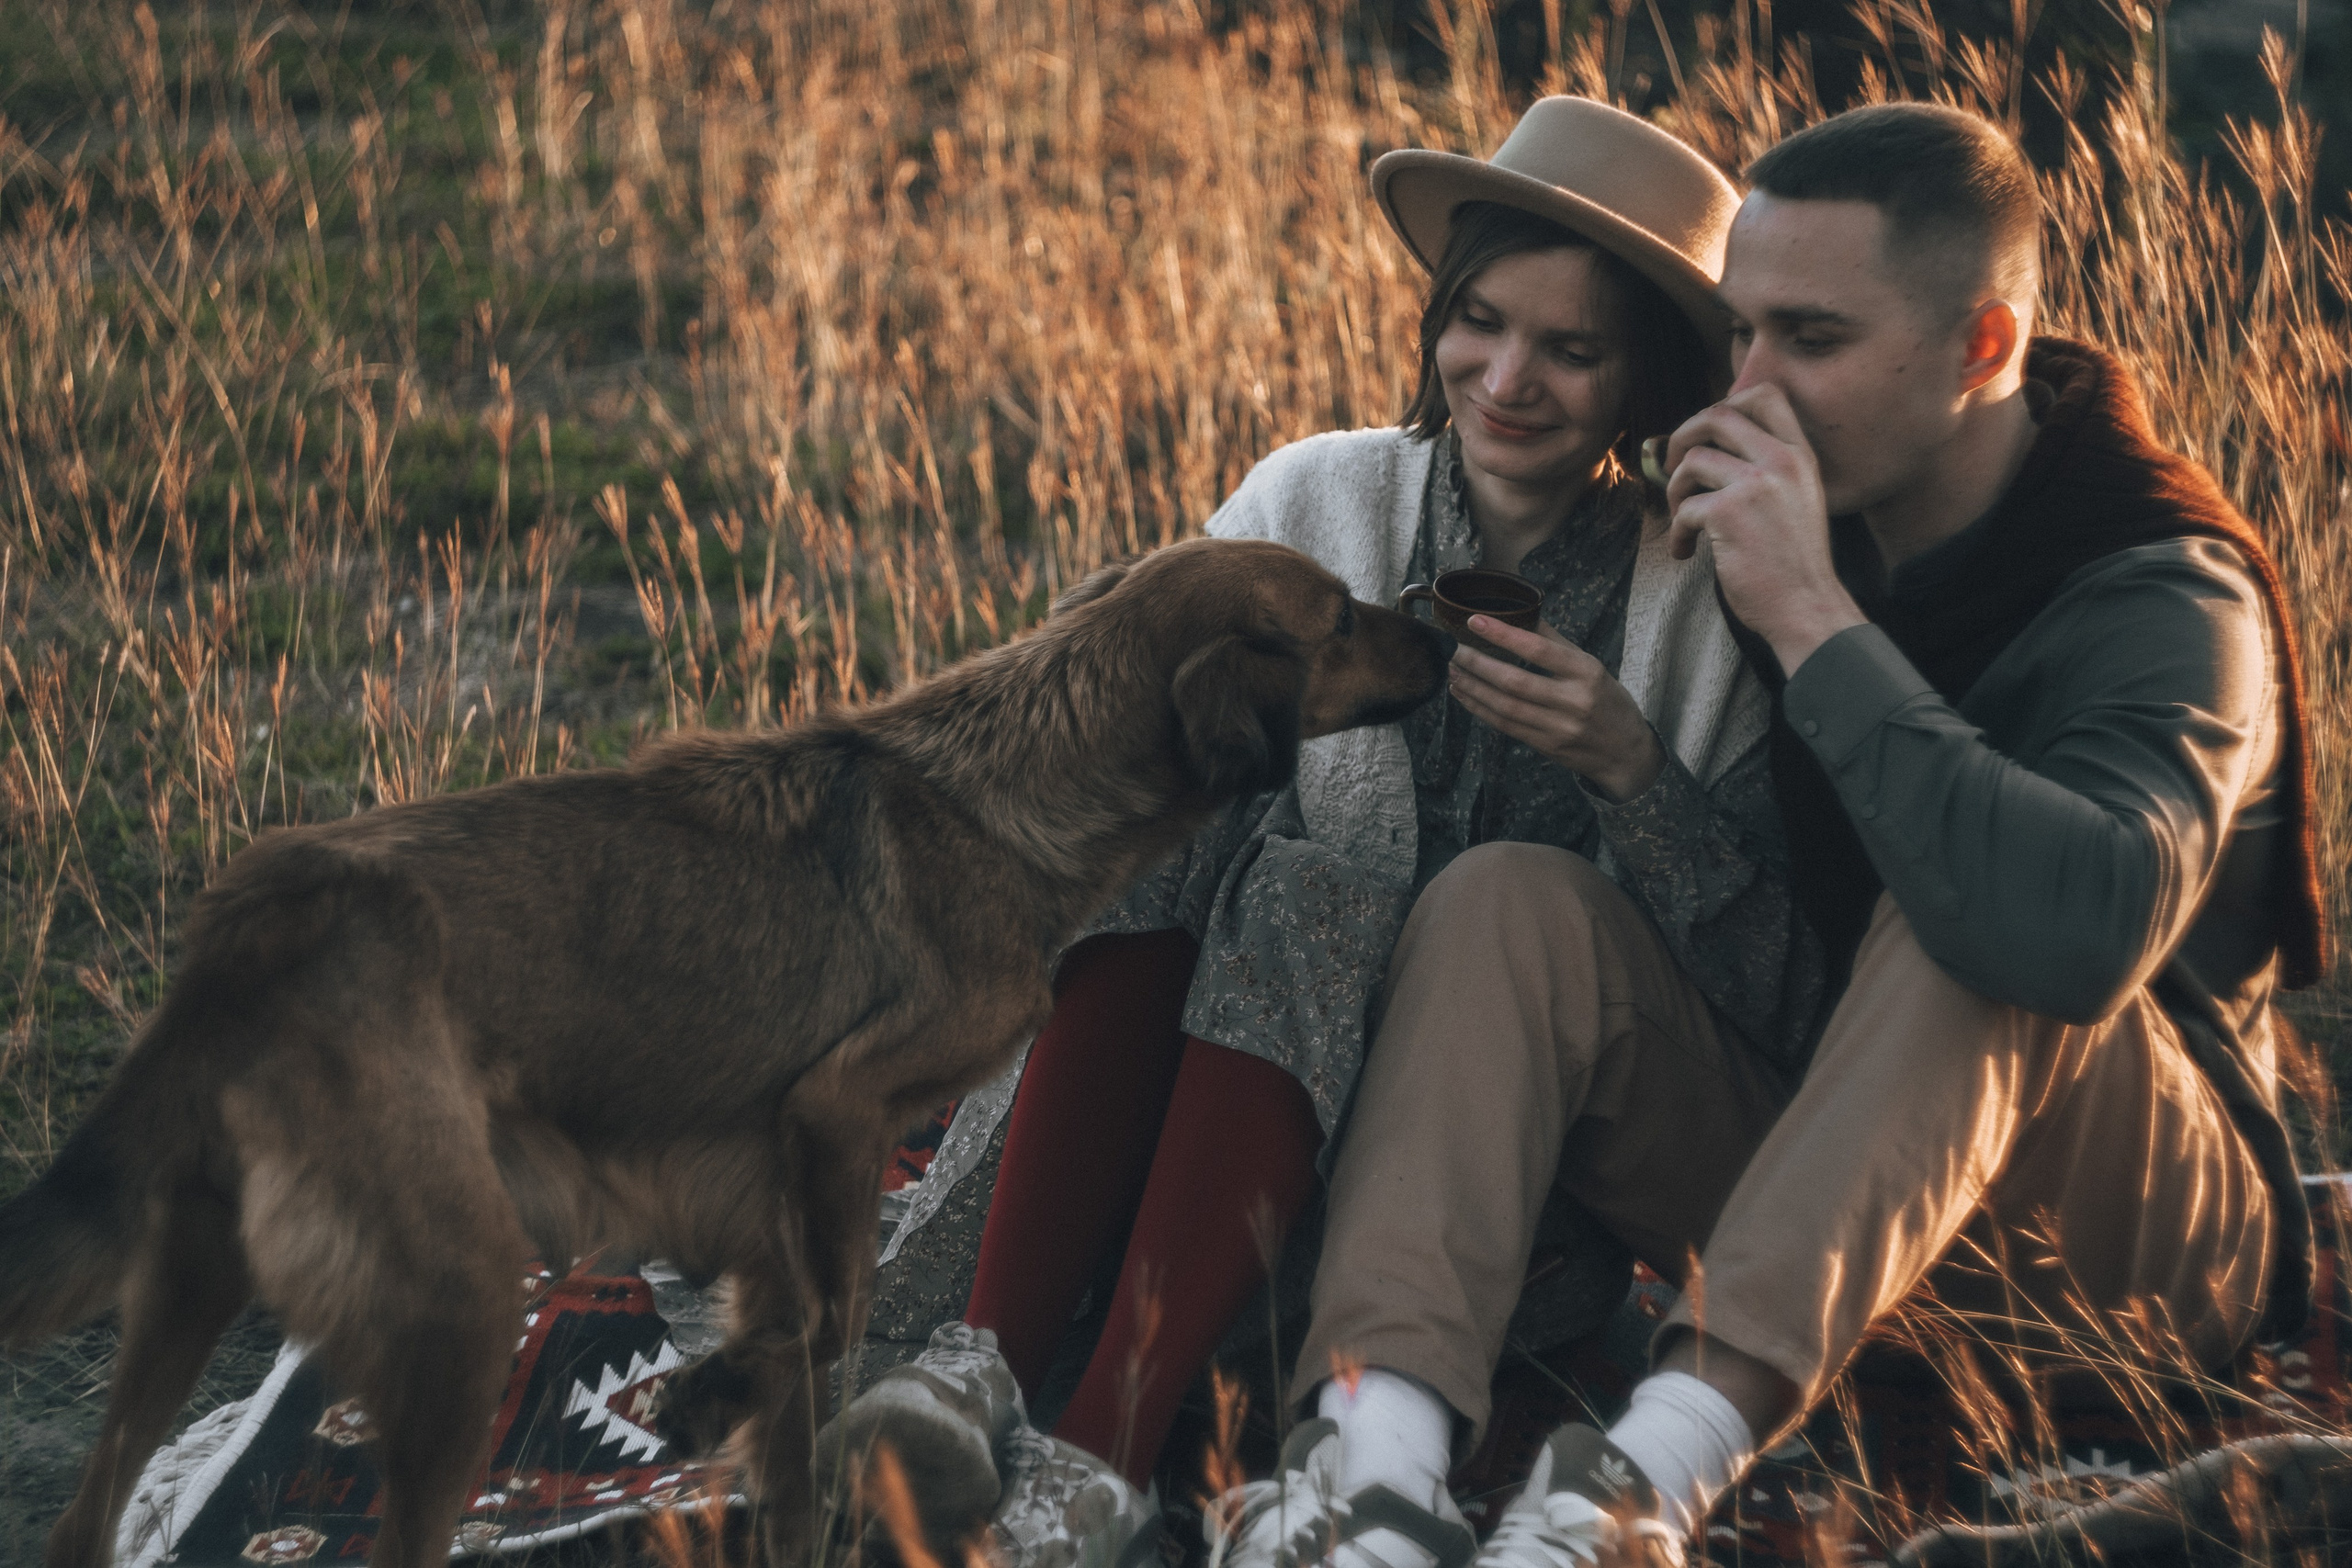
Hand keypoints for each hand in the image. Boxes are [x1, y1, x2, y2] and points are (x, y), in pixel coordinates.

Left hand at [1448, 617, 1664, 801]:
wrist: (1626, 752)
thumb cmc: (1608, 701)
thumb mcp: (1592, 667)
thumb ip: (1556, 643)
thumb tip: (1521, 614)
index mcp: (1587, 672)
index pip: (1539, 650)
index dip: (1504, 635)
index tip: (1475, 621)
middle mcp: (1573, 701)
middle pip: (1515, 682)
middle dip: (1477, 664)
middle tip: (1452, 649)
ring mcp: (1558, 727)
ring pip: (1505, 707)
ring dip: (1473, 687)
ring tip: (1452, 670)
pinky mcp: (1545, 746)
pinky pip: (1505, 725)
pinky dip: (1480, 708)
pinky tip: (1464, 694)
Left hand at [1660, 383, 1865, 674]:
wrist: (1806, 607)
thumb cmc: (1793, 562)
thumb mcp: (1796, 499)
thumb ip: (1766, 468)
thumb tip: (1709, 445)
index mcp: (1799, 455)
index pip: (1764, 394)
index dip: (1725, 402)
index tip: (1707, 435)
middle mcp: (1781, 461)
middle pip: (1717, 414)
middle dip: (1682, 437)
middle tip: (1674, 467)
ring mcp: (1756, 484)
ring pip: (1692, 461)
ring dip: (1674, 492)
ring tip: (1683, 522)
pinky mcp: (1728, 513)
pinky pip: (1683, 508)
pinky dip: (1676, 533)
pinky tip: (1687, 553)